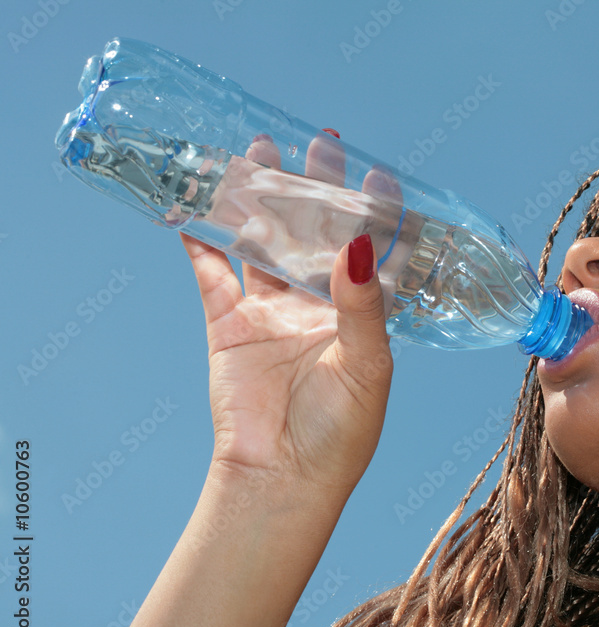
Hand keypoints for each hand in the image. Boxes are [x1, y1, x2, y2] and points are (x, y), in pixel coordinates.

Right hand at [179, 130, 393, 501]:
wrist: (282, 479)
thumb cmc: (340, 432)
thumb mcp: (366, 365)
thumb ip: (362, 305)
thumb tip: (361, 245)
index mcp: (361, 313)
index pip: (371, 251)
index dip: (375, 213)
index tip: (374, 175)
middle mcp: (317, 304)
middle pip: (315, 234)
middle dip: (315, 190)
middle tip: (316, 145)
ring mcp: (271, 311)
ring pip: (263, 243)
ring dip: (259, 202)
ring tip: (257, 155)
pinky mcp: (229, 325)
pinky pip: (211, 276)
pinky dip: (200, 244)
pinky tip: (194, 211)